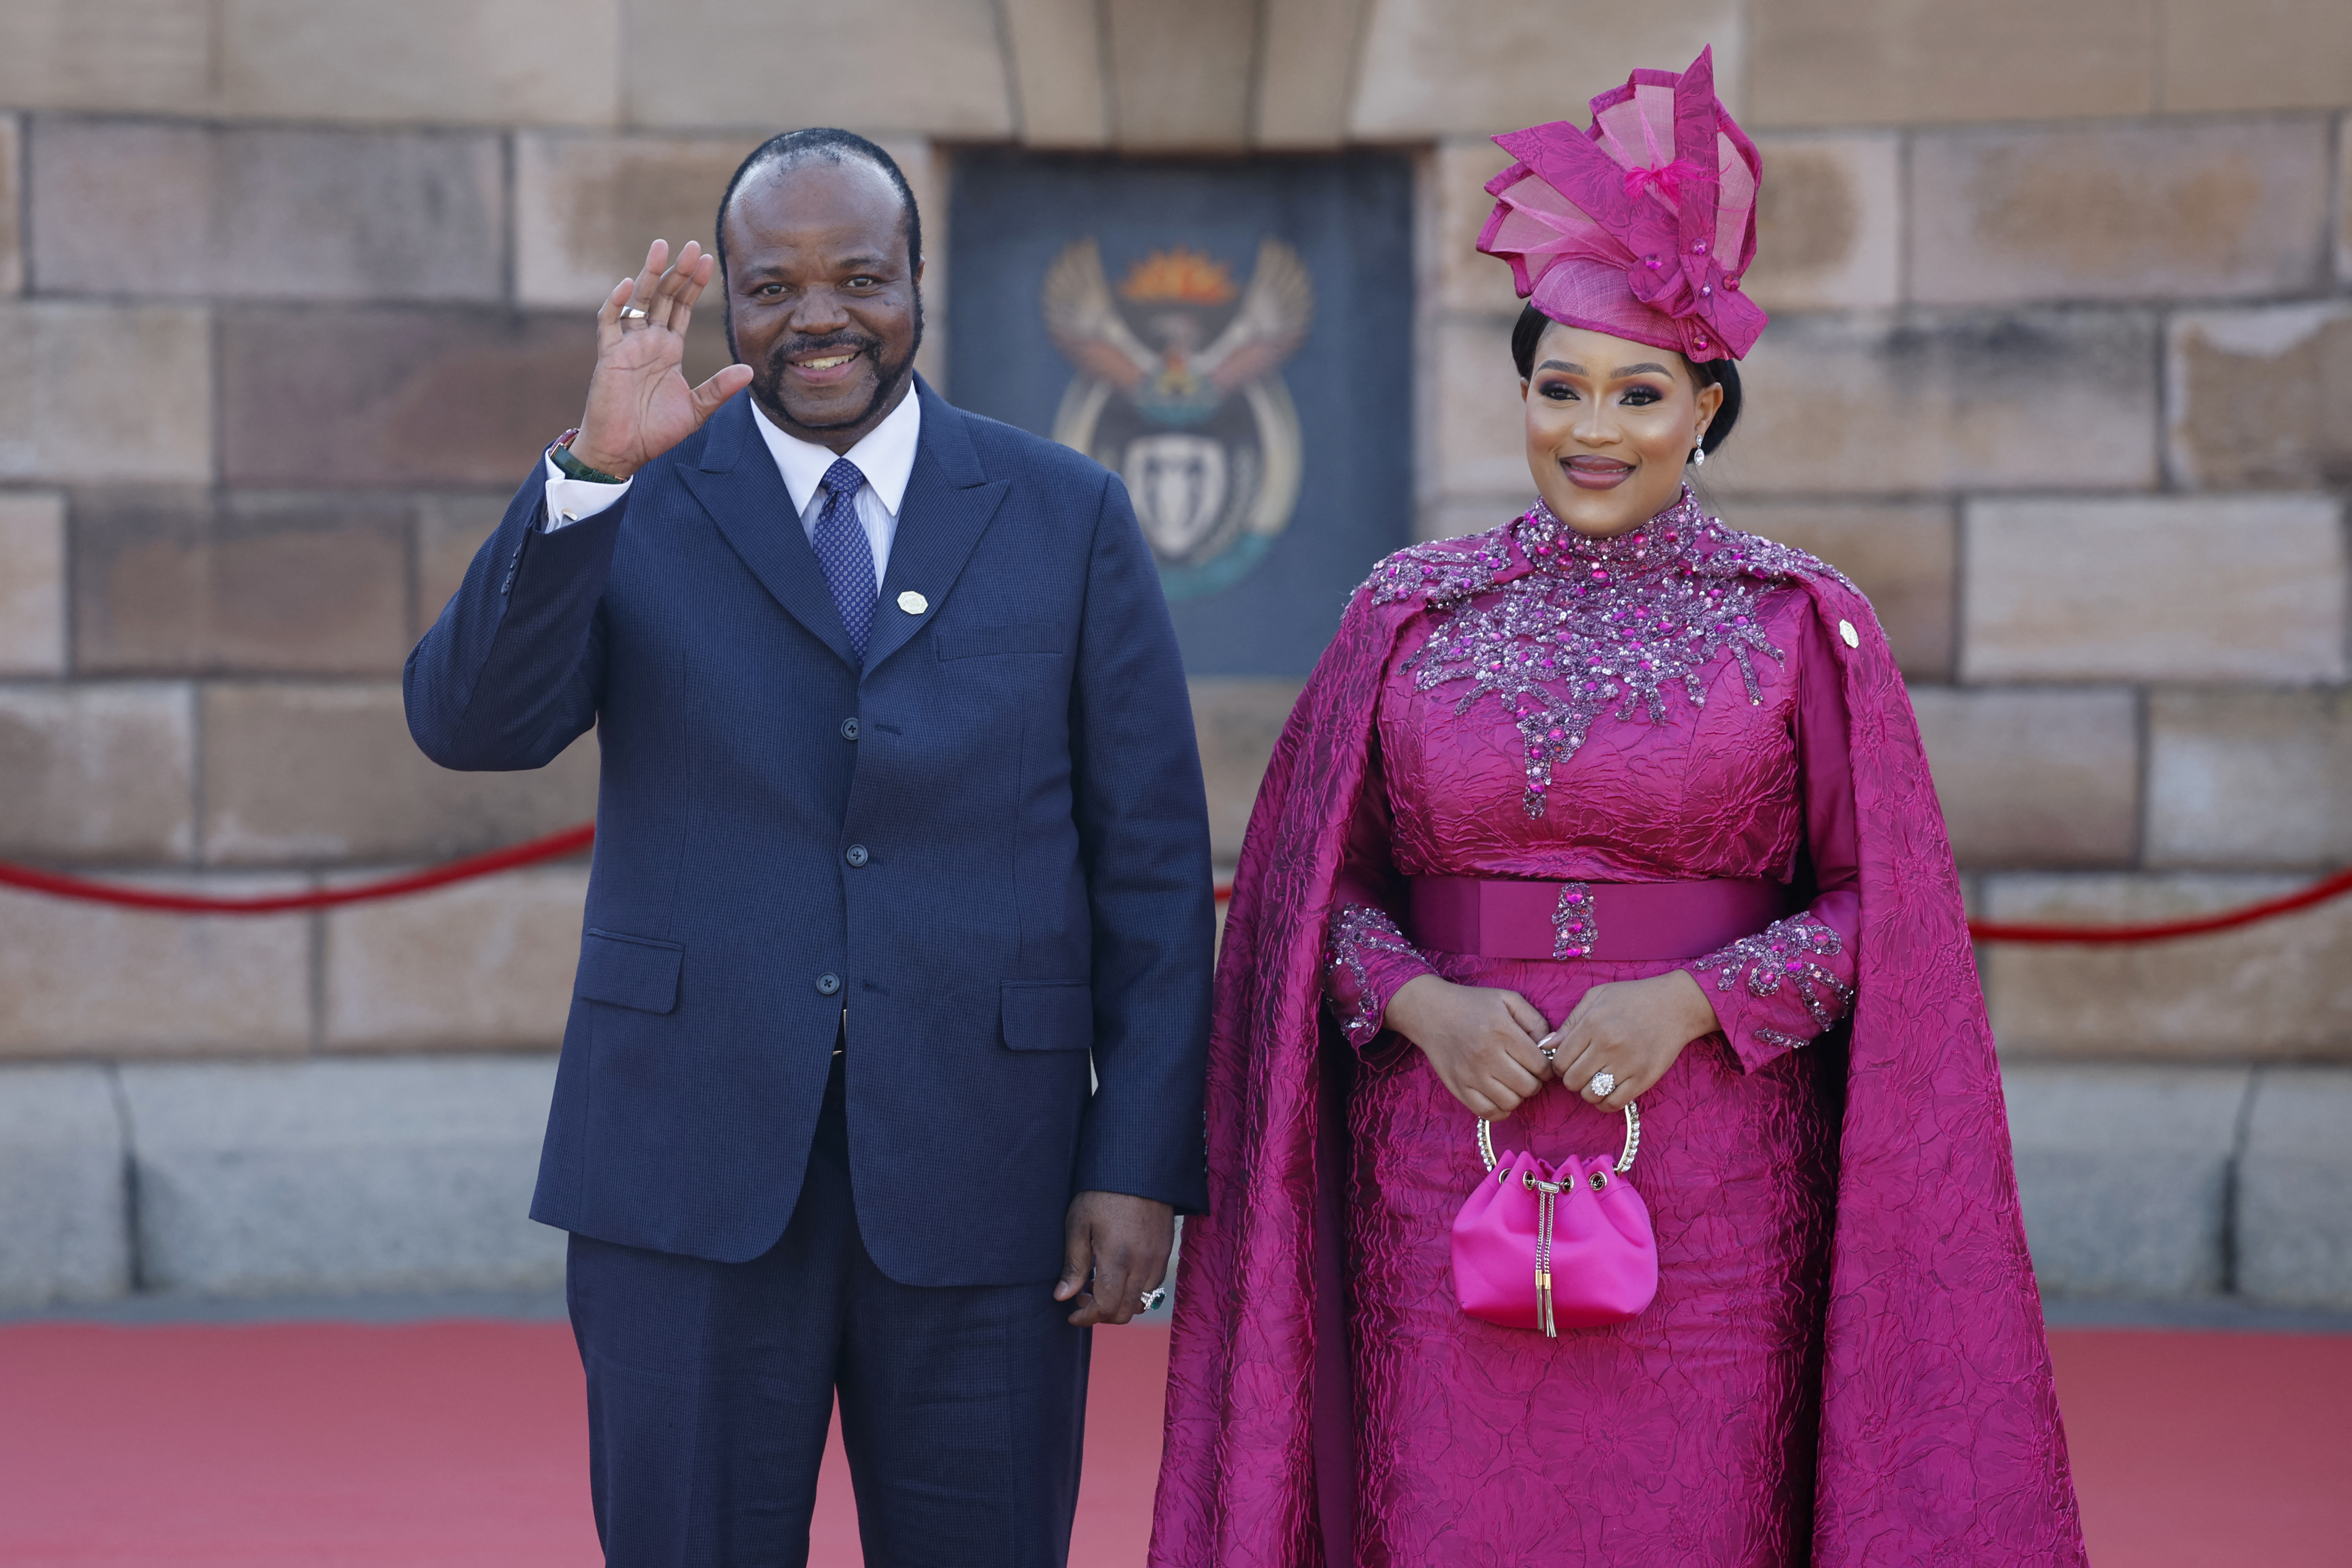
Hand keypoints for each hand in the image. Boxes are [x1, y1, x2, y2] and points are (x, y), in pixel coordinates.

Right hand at [569, 238, 755, 478]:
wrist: (624, 451)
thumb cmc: (655, 431)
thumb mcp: (696, 409)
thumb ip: (720, 389)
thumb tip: (749, 370)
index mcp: (669, 349)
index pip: (682, 308)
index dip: (694, 284)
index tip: (708, 260)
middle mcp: (648, 341)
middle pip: (664, 297)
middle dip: (678, 272)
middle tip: (692, 245)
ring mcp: (627, 346)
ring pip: (639, 301)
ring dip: (649, 275)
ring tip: (661, 249)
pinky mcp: (608, 356)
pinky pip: (610, 323)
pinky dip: (617, 304)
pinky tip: (629, 286)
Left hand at [1055, 1190, 1174, 1325]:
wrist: (1138, 1167)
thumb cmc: (1102, 1193)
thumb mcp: (1078, 1223)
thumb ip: (1073, 1264)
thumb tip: (1062, 1296)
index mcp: (1117, 1259)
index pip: (1105, 1307)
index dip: (1086, 1317)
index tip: (1071, 1315)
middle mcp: (1142, 1265)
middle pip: (1125, 1312)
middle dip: (1101, 1314)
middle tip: (1082, 1297)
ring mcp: (1158, 1259)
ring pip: (1143, 1303)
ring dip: (1120, 1304)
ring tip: (1101, 1285)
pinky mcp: (1166, 1251)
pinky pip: (1154, 1286)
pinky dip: (1137, 1292)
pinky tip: (1120, 1274)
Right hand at [1383, 973, 1554, 1119]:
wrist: (1432, 1012)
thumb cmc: (1474, 1004)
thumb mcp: (1508, 1000)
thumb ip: (1535, 1021)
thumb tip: (1551, 1046)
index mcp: (1502, 1031)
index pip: (1541, 1065)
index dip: (1547, 1067)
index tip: (1539, 1062)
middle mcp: (1486, 1055)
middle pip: (1528, 1087)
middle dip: (1534, 1082)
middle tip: (1527, 1072)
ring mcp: (1470, 1074)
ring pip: (1510, 1102)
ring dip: (1517, 1096)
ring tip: (1512, 1082)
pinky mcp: (1457, 1087)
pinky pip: (1487, 1112)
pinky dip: (1499, 1109)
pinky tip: (1500, 1096)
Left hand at [1544, 970, 1719, 1112]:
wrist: (1676, 1005)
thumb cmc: (1633, 998)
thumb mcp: (1596, 997)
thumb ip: (1570, 1022)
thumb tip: (1547, 1045)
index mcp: (1592, 1024)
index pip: (1560, 1060)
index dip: (1559, 1065)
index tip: (1567, 1062)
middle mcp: (1608, 1046)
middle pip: (1572, 1081)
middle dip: (1572, 1079)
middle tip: (1581, 1071)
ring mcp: (1627, 1064)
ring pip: (1591, 1095)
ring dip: (1588, 1092)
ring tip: (1595, 1080)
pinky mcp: (1645, 1079)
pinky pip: (1614, 1103)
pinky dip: (1605, 1102)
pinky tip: (1607, 1091)